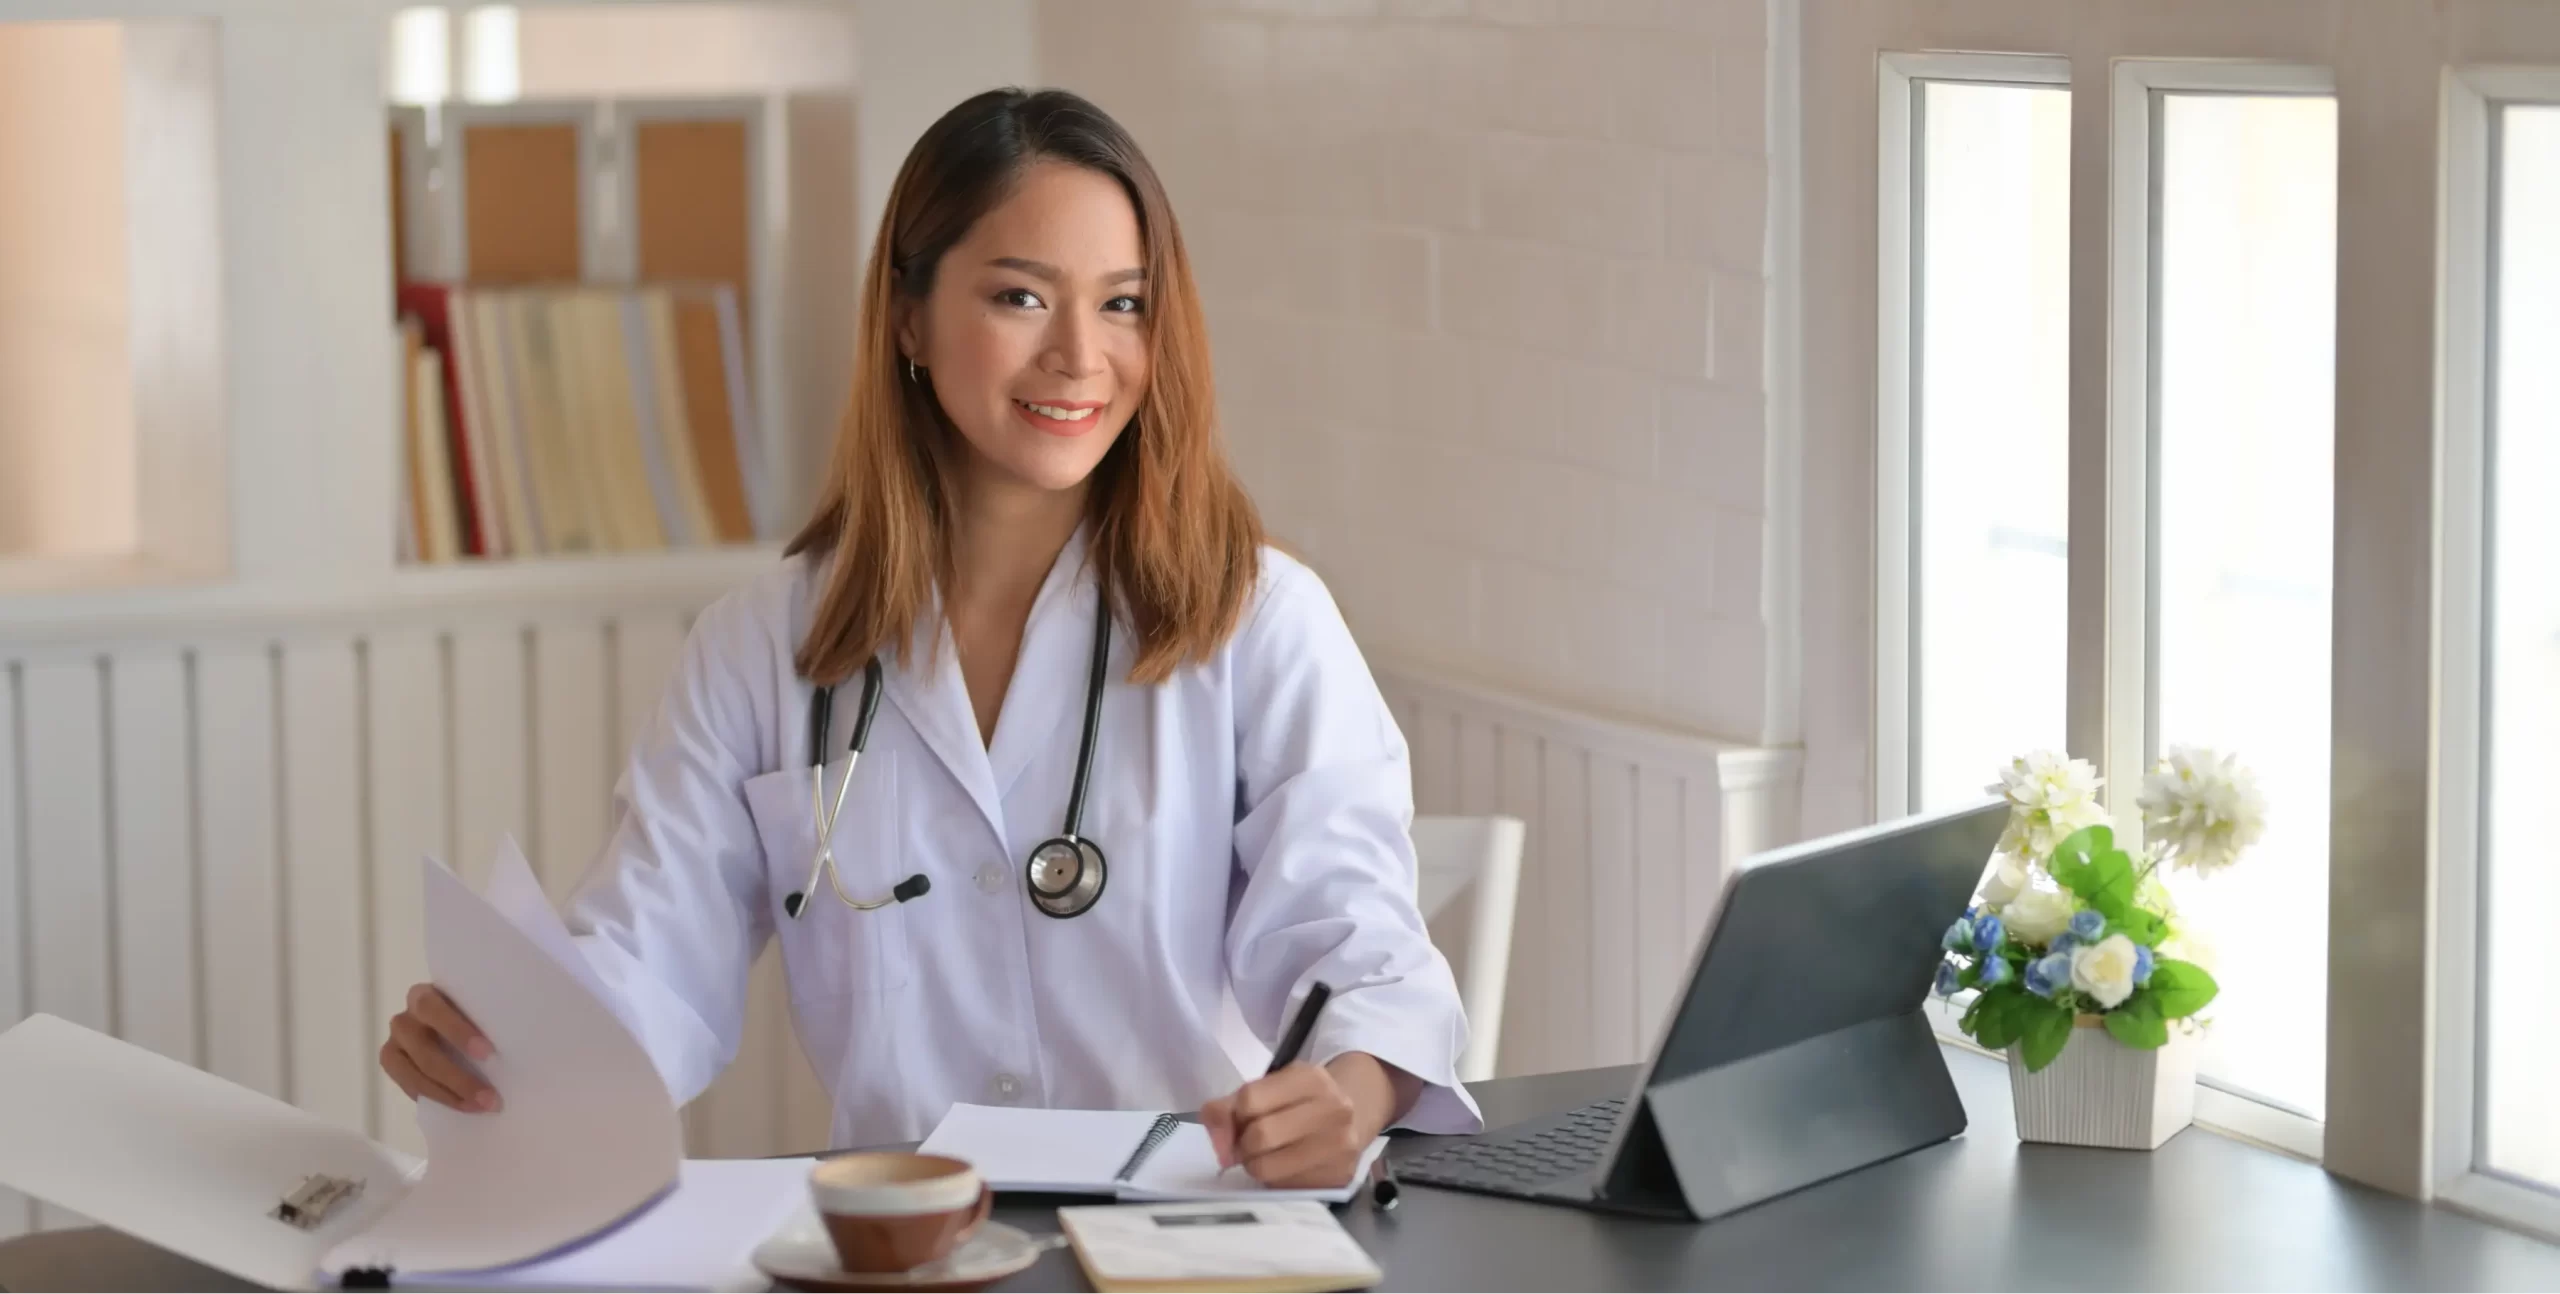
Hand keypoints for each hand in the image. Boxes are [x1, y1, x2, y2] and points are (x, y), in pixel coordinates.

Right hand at [379, 983, 501, 1111]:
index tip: (487, 1052)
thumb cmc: (470, 1012)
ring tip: (480, 1107)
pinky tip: (460, 1107)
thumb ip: (486, 1015)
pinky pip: (408, 1086)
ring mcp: (394, 1042)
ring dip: (449, 1095)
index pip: (433, 1009)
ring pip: (415, 1072)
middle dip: (458, 1077)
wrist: (445, 1024)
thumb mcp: (475, 1006)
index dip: (458, 1031)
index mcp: (425, 994)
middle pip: (424, 1049)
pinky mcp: (391, 1063)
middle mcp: (405, 1017)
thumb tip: (524, 1042)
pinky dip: (435, 1098)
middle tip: (490, 1096)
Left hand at [1200, 1054, 1407, 1188]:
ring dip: (1256, 1165)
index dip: (1234, 1115)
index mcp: (1312, 1078)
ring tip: (1267, 1155)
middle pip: (1260, 1135)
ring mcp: (1341, 1146)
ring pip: (1268, 1168)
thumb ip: (1228, 1109)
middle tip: (1250, 1143)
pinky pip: (1284, 1188)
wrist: (1354, 1113)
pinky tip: (1287, 1167)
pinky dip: (1275, 1180)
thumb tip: (1220, 1148)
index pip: (1250, 1099)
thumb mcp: (1268, 1088)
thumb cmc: (1300, 1101)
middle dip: (1244, 1144)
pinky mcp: (1340, 1178)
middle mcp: (1334, 1109)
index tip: (1240, 1120)